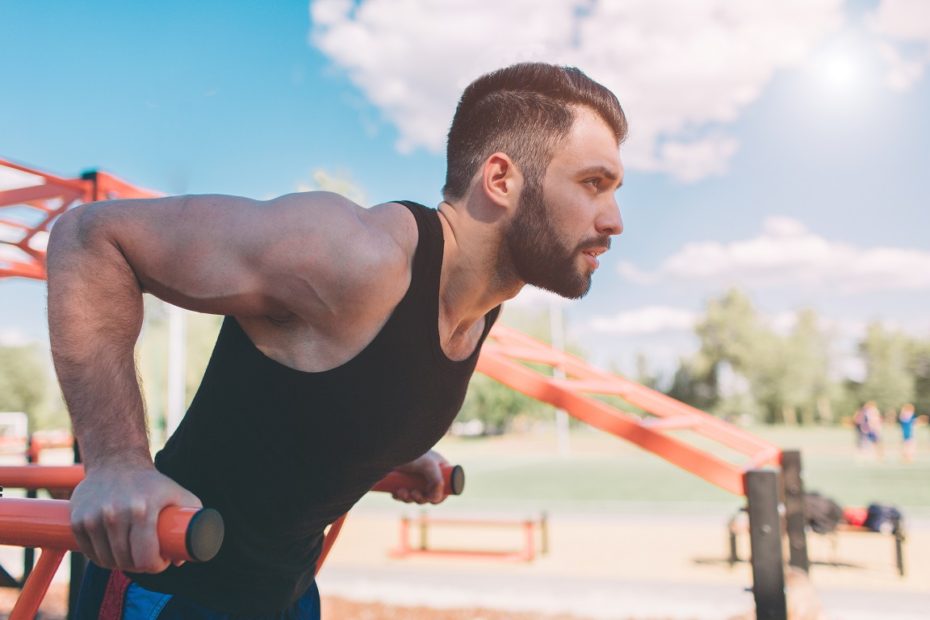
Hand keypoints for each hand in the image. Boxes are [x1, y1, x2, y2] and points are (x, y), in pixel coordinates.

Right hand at [70, 461, 201, 572]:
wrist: (116, 461)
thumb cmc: (152, 482)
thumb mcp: (178, 494)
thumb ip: (194, 519)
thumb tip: (182, 558)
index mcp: (142, 510)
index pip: (145, 557)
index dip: (155, 566)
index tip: (160, 562)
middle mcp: (116, 514)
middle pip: (126, 561)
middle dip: (140, 567)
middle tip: (147, 560)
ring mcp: (94, 518)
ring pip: (106, 560)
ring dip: (119, 565)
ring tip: (131, 558)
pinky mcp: (77, 520)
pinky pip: (89, 552)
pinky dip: (100, 558)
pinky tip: (111, 555)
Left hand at [391, 450, 448, 504]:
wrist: (389, 448)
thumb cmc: (412, 452)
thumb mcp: (428, 465)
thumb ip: (437, 481)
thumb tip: (436, 499)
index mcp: (439, 468)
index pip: (444, 487)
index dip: (439, 496)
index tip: (431, 499)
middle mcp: (428, 473)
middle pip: (429, 495)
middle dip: (421, 498)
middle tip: (414, 494)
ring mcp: (414, 478)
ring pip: (416, 496)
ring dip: (409, 498)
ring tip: (402, 491)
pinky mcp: (402, 482)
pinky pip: (404, 495)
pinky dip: (401, 496)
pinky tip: (396, 492)